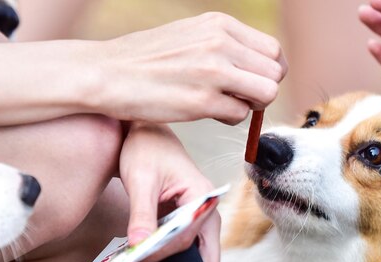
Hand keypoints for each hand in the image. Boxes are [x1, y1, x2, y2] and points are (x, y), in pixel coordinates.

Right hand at [90, 12, 286, 124]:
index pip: (272, 50)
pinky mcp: (202, 101)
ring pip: (265, 93)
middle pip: (274, 72)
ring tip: (223, 104)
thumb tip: (253, 68)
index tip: (251, 83)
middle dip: (261, 89)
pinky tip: (205, 111)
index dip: (267, 72)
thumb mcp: (188, 36)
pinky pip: (239, 115)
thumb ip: (222, 45)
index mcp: (219, 24)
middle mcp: (220, 43)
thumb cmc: (143, 60)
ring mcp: (213, 72)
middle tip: (238, 97)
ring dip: (249, 105)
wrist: (106, 74)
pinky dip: (228, 118)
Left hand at [119, 122, 219, 261]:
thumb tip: (139, 246)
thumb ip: (141, 214)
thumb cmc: (147, 148)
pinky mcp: (187, 226)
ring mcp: (199, 222)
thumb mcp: (140, 180)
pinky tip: (144, 258)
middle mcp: (207, 213)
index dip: (161, 255)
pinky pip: (183, 253)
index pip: (187, 242)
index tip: (136, 257)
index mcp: (202, 199)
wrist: (146, 135)